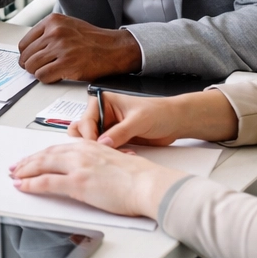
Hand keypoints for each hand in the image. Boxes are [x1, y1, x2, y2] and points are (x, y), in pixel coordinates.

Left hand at [9, 139, 185, 219]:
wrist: (149, 184)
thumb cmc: (141, 178)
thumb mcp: (118, 163)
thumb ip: (103, 164)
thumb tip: (100, 172)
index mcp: (92, 146)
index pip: (60, 148)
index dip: (43, 153)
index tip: (33, 158)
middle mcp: (82, 152)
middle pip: (47, 154)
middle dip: (29, 161)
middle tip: (16, 166)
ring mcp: (78, 167)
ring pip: (42, 165)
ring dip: (25, 170)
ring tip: (14, 175)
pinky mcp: (77, 183)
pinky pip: (46, 182)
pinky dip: (31, 184)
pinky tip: (22, 186)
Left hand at [16, 13, 142, 82]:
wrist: (114, 48)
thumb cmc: (91, 40)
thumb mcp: (67, 26)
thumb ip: (47, 33)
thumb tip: (28, 50)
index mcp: (52, 21)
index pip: (24, 43)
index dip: (26, 55)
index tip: (31, 60)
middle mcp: (55, 32)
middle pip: (26, 56)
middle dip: (31, 65)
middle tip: (40, 69)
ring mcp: (61, 48)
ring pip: (32, 66)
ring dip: (38, 72)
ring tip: (50, 71)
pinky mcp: (66, 64)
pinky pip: (42, 76)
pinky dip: (47, 79)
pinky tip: (56, 75)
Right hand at [71, 89, 239, 146]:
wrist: (175, 122)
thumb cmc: (159, 112)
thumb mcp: (138, 120)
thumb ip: (120, 132)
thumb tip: (102, 143)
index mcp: (102, 102)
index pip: (85, 121)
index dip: (89, 136)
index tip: (97, 148)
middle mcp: (101, 115)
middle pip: (81, 132)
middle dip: (89, 144)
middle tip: (102, 153)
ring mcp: (106, 128)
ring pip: (90, 143)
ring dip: (99, 151)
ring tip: (115, 154)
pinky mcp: (113, 140)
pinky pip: (103, 150)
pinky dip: (110, 155)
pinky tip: (125, 155)